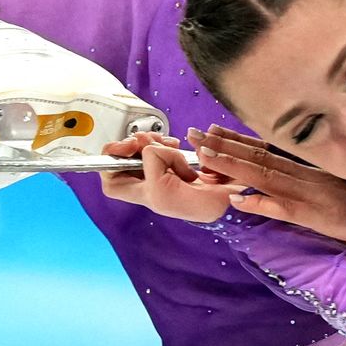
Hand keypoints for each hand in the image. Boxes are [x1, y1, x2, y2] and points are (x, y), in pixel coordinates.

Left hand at [99, 131, 245, 221]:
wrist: (234, 201)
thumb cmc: (201, 206)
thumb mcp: (163, 192)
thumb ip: (152, 166)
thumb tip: (152, 147)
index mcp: (146, 195)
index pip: (111, 182)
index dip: (111, 161)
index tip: (126, 148)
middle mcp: (153, 184)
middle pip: (126, 159)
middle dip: (134, 143)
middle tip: (147, 139)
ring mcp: (167, 171)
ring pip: (146, 149)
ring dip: (154, 140)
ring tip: (169, 143)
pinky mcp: (182, 162)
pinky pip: (167, 145)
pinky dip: (170, 142)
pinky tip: (179, 145)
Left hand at [187, 124, 345, 253]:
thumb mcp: (344, 194)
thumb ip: (316, 188)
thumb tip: (286, 188)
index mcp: (314, 172)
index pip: (270, 152)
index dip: (239, 141)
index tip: (212, 130)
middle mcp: (309, 177)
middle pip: (259, 159)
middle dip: (224, 146)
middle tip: (191, 133)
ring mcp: (312, 195)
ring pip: (265, 177)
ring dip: (232, 167)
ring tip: (204, 156)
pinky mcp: (319, 217)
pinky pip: (285, 209)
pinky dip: (262, 204)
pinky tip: (238, 201)